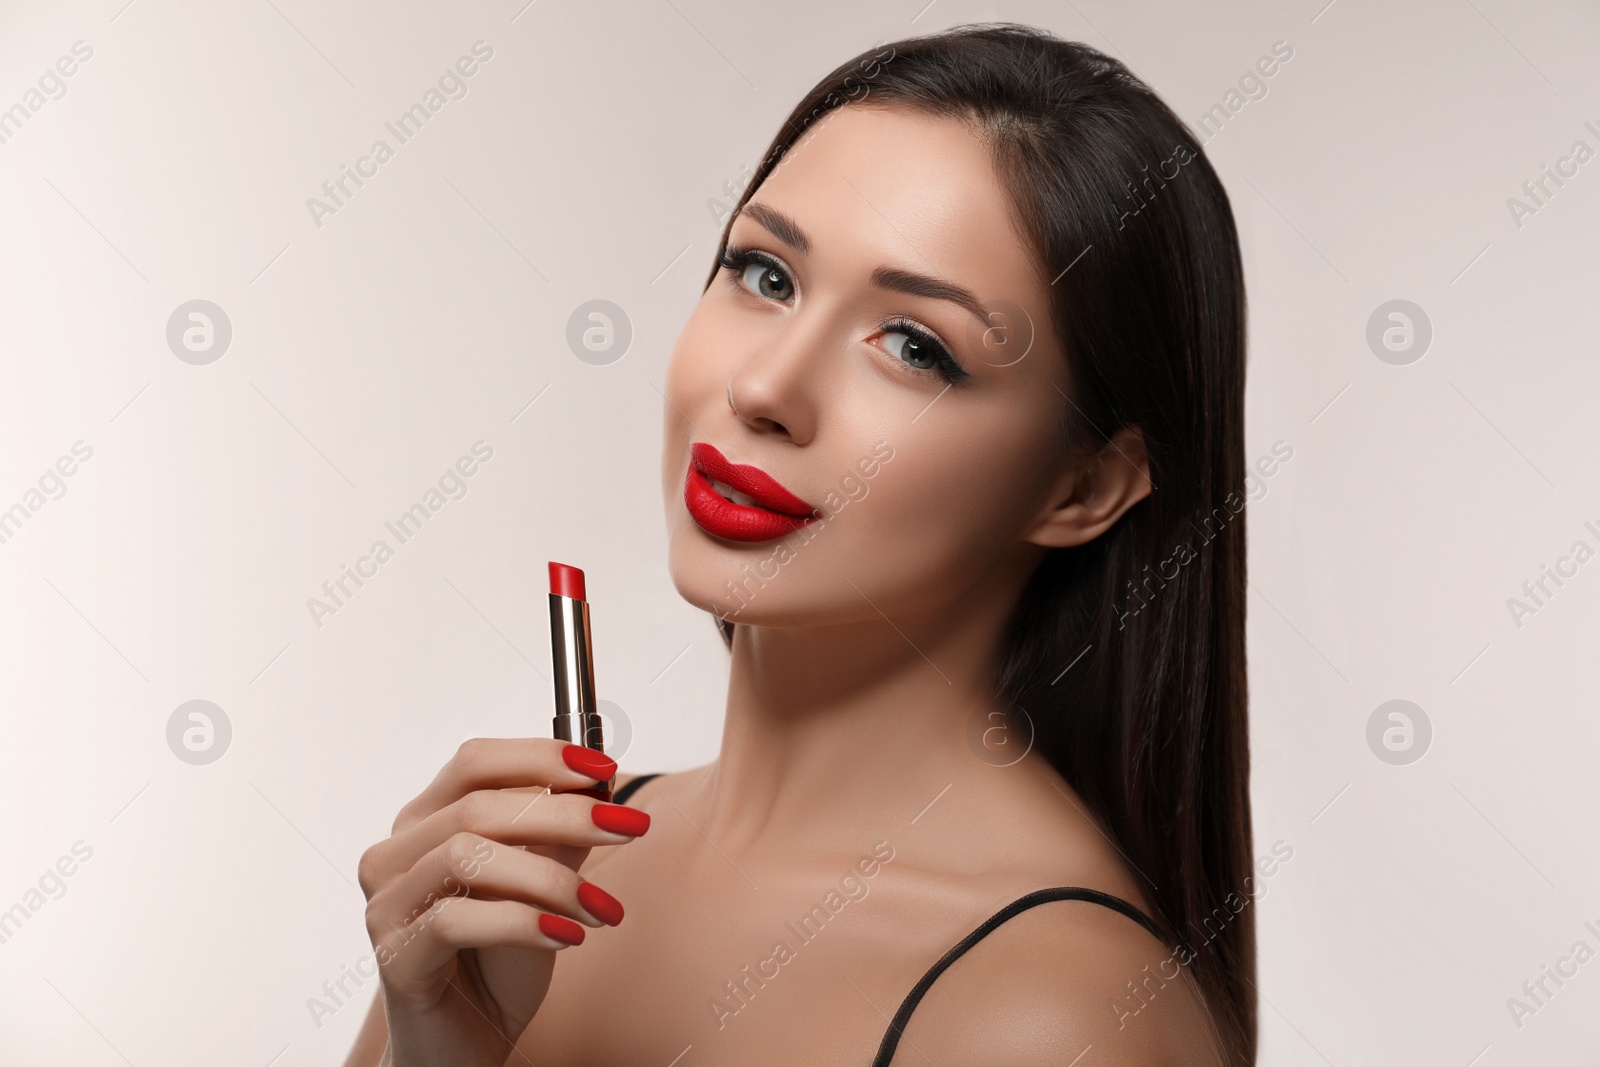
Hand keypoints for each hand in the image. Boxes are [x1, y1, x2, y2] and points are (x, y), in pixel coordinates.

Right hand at [356, 738, 648, 1066]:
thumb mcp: (541, 889)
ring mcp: (387, 905)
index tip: (606, 768)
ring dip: (550, 875)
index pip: (473, 762)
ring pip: (467, 856)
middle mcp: (393, 855)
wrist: (466, 1047)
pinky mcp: (394, 957)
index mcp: (423, 824)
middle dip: (565, 812)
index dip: (540, 756)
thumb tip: (600, 788)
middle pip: (478, 806)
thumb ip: (558, 838)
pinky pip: (457, 920)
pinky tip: (571, 936)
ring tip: (604, 906)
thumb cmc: (499, 963)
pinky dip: (523, 921)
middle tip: (630, 826)